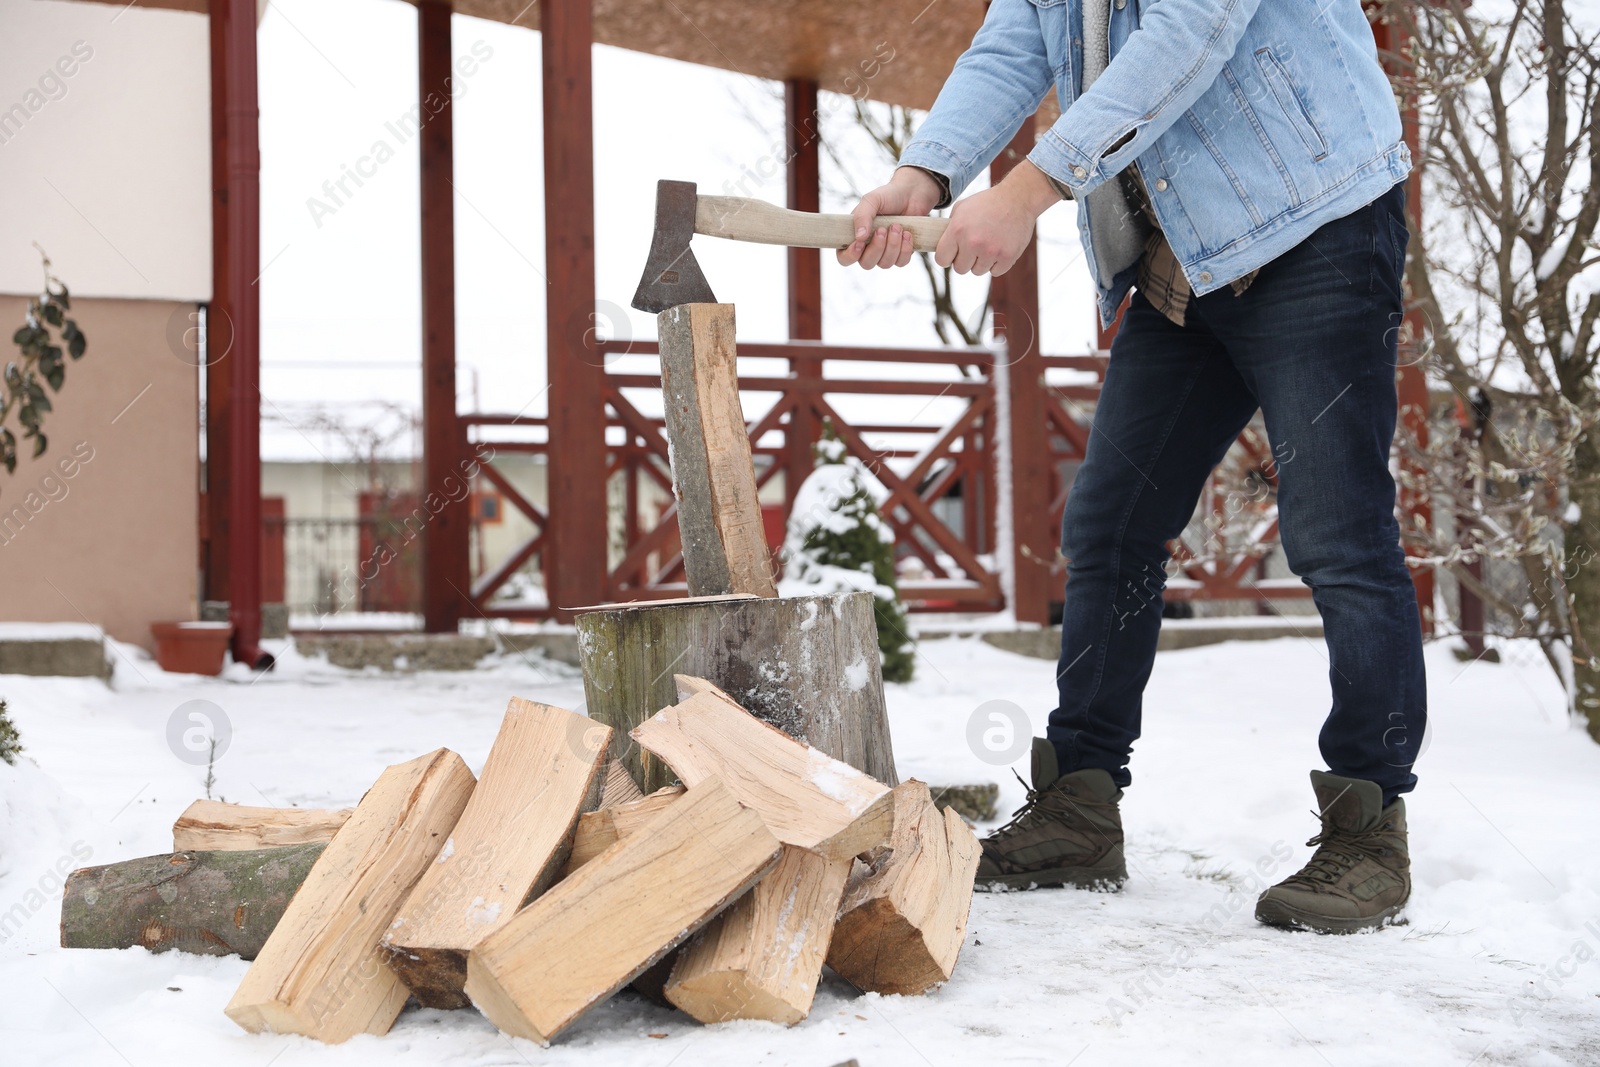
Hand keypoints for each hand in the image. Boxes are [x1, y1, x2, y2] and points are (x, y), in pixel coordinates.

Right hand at [837, 167, 942, 268]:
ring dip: (893, 245)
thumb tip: (859, 237)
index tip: (860, 243)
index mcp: (855, 236)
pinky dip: (905, 249)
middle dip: (877, 248)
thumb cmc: (888, 196)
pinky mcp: (901, 254)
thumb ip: (862, 216)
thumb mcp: (871, 201)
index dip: (850, 256)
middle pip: (866, 264)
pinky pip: (901, 262)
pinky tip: (907, 234)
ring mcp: (885, 253)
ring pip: (885, 264)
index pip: (844, 258)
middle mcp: (868, 248)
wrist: (912, 193)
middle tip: (883, 229)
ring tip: (898, 226)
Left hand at [934, 161, 1060, 276]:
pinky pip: (995, 271)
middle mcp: (973, 243)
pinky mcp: (1008, 257)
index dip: (947, 257)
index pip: (942, 260)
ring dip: (981, 261)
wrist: (1017, 198)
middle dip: (965, 260)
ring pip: (977, 271)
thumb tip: (940, 245)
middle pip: (960, 269)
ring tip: (988, 244)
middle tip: (973, 248)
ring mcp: (991, 251)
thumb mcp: (962, 208)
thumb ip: (949, 228)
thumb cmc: (987, 203)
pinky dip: (997, 263)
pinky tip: (999, 247)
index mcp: (958, 230)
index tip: (953, 253)